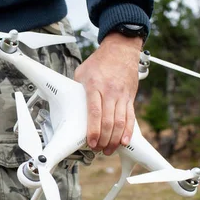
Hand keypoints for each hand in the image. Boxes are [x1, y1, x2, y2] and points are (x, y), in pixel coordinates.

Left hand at [74, 32, 141, 154]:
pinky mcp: (130, 97)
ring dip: (114, 139)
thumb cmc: (100, 61)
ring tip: (108, 150)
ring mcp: (122, 95)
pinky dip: (128, 131)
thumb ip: (78, 90)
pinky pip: (130, 117)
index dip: (93, 130)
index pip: (94, 112)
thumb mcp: (82, 72)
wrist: (121, 49)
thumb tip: (69, 106)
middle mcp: (110, 92)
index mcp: (95, 86)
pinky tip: (124, 141)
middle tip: (98, 149)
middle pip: (108, 121)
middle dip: (103, 139)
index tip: (91, 142)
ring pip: (120, 122)